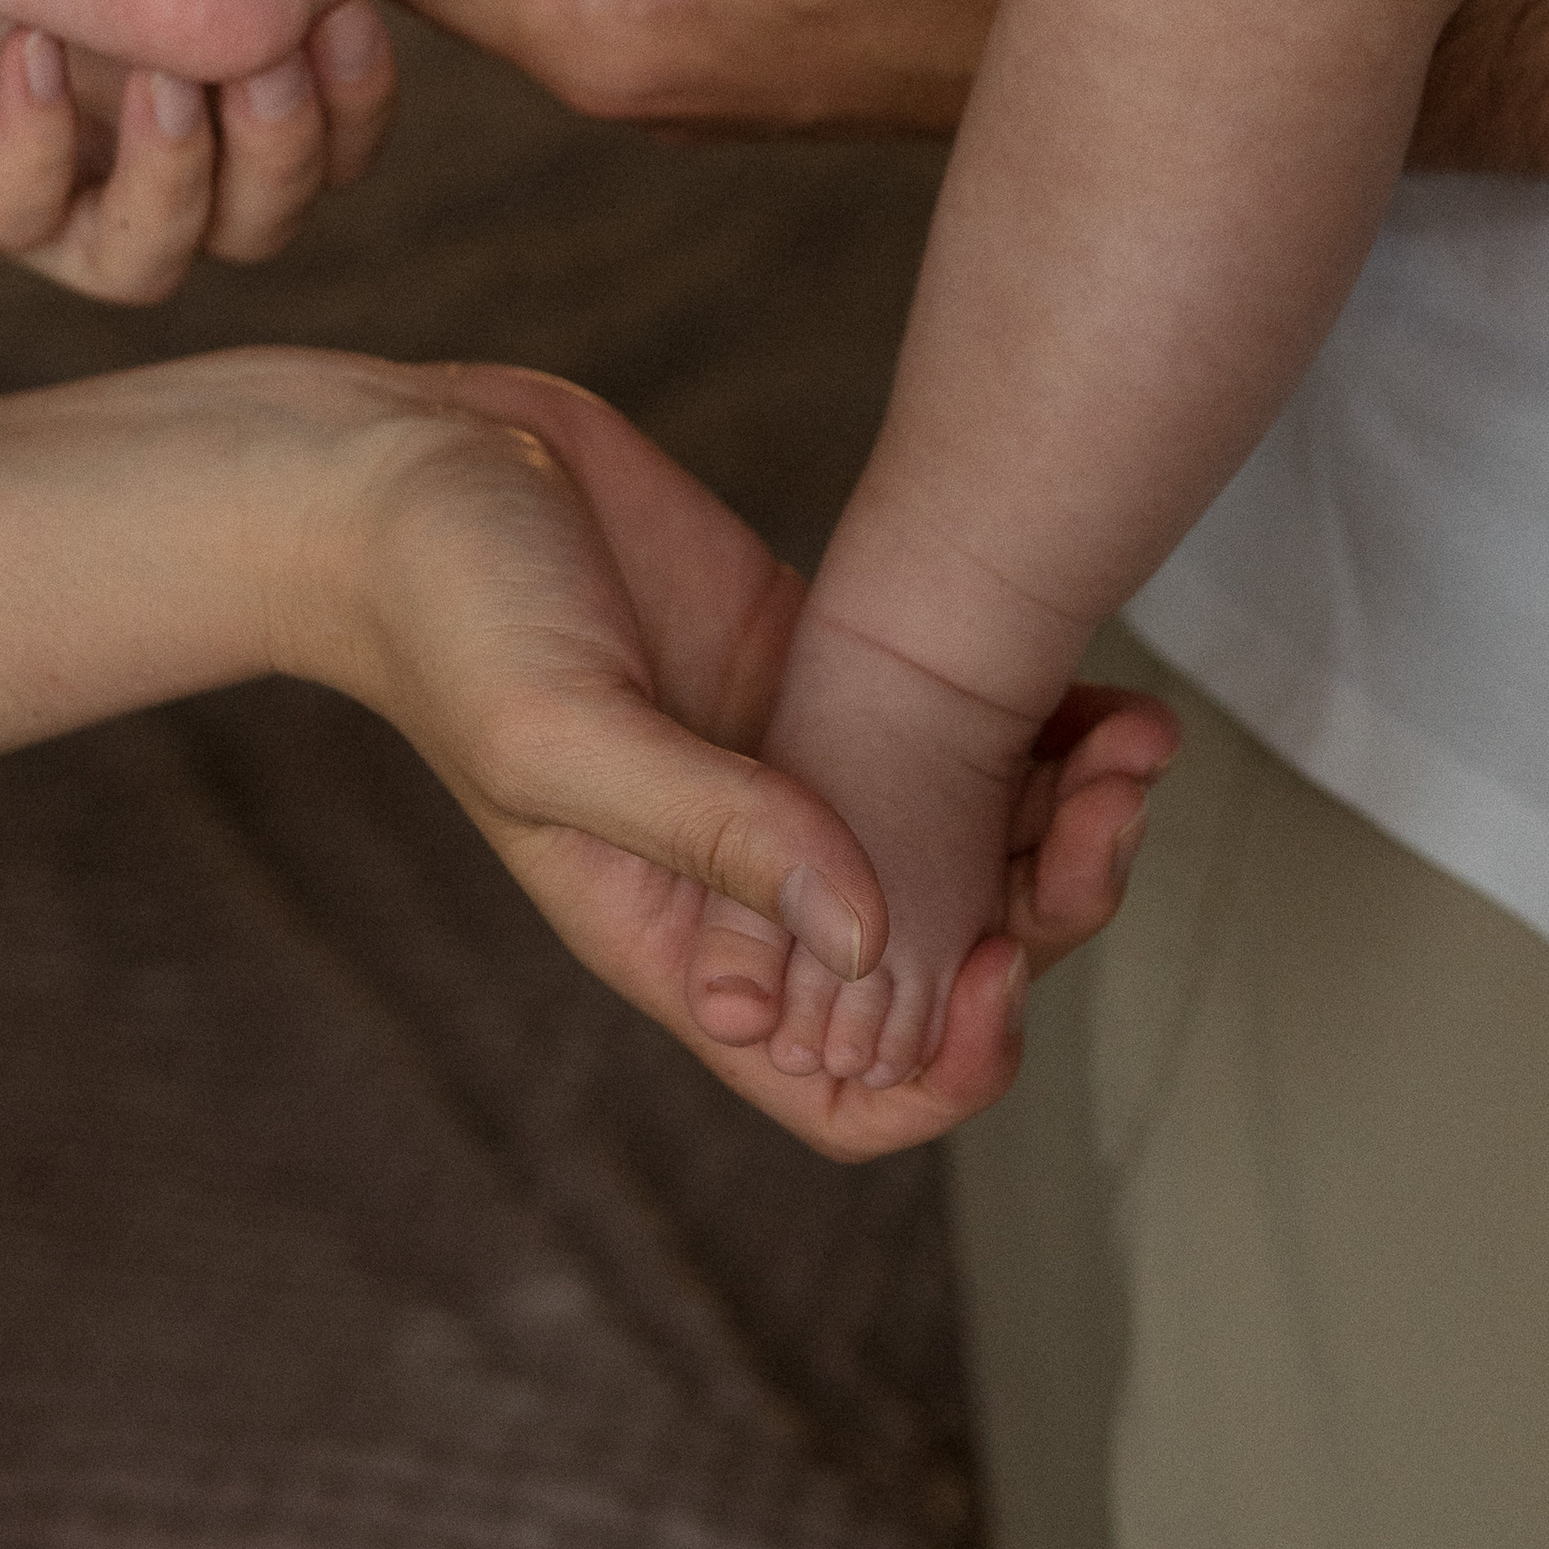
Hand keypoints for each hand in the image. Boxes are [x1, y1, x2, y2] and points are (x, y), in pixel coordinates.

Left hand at [0, 0, 398, 300]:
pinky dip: (37, 146)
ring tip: (176, 79)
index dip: (360, 102)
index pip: (320, 141)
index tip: (352, 4)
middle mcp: (113, 154)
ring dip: (186, 177)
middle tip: (285, 49)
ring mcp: (23, 185)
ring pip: (148, 257)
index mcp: (178, 76)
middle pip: (262, 219)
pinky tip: (32, 52)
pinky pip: (8, 216)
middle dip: (298, 145)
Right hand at [327, 358, 1175, 1155]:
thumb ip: (710, 832)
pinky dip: (1052, 732)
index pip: (845, 1089)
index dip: (949, 1065)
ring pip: (980, 857)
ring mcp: (803, 776)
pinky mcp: (828, 674)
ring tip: (1138, 735)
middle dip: (1052, 911)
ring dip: (1075, 821)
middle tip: (1110, 804)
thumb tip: (868, 936)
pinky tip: (1106, 688)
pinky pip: (975, 738)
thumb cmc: (443, 609)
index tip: (1000, 956)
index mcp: (682, 939)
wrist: (410, 459)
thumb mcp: (556, 731)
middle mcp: (756, 881)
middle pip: (950, 972)